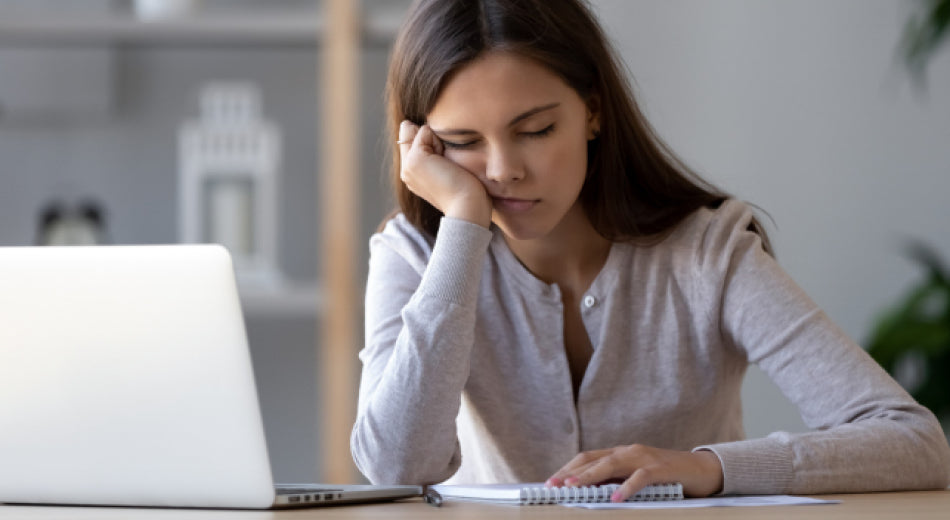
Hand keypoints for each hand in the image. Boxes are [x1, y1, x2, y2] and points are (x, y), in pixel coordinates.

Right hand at [398, 120, 491, 227]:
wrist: (468, 207)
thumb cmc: (468, 191)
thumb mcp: (449, 170)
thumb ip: (436, 154)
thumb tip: (428, 130)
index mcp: (413, 174)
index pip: (412, 140)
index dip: (431, 142)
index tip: (446, 166)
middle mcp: (406, 170)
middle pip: (411, 132)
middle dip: (431, 139)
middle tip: (446, 166)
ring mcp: (407, 165)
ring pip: (417, 131)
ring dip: (436, 141)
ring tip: (447, 165)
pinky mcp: (415, 159)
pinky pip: (424, 131)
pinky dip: (439, 141)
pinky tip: (446, 163)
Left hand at [545, 444, 722, 501]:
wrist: (702, 470)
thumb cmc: (667, 477)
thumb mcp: (637, 477)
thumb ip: (616, 481)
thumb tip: (591, 493)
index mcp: (621, 453)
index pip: (588, 457)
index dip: (568, 468)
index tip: (550, 481)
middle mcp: (629, 451)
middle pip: (594, 459)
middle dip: (571, 472)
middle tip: (553, 485)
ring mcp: (645, 457)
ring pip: (611, 464)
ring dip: (590, 476)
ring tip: (573, 488)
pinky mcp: (661, 469)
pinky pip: (640, 477)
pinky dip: (626, 487)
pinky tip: (615, 498)